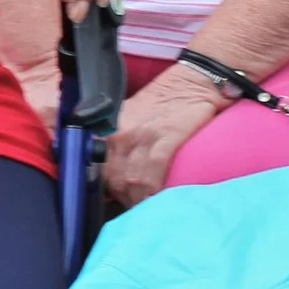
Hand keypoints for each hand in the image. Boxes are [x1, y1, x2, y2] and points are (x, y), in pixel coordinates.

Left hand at [106, 64, 226, 206]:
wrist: (193, 82)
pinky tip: (158, 198)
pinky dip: (153, 191)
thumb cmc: (163, 102)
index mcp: (109, 129)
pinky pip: (152, 173)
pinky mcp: (165, 138)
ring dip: (139, 200)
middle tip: (136, 207)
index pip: (95, 168)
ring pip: (131, 181)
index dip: (104, 189)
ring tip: (149, 206)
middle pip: (112, 180)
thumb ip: (118, 144)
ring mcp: (142, 135)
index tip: (114, 200)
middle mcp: (120, 133)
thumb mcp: (131, 119)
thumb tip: (110, 176)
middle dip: (123, 200)